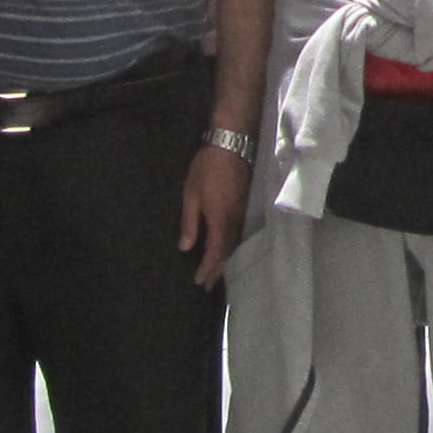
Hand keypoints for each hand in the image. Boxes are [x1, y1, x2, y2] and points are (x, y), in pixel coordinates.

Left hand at [176, 143, 252, 286]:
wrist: (231, 146)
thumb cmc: (206, 169)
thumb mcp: (191, 195)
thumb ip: (189, 223)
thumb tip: (185, 248)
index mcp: (220, 220)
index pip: (215, 252)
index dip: (207, 269)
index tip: (199, 282)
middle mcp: (235, 221)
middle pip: (228, 253)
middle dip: (217, 270)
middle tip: (208, 285)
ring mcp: (243, 214)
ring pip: (236, 245)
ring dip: (226, 260)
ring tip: (217, 273)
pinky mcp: (246, 208)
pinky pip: (240, 235)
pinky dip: (232, 247)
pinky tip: (227, 250)